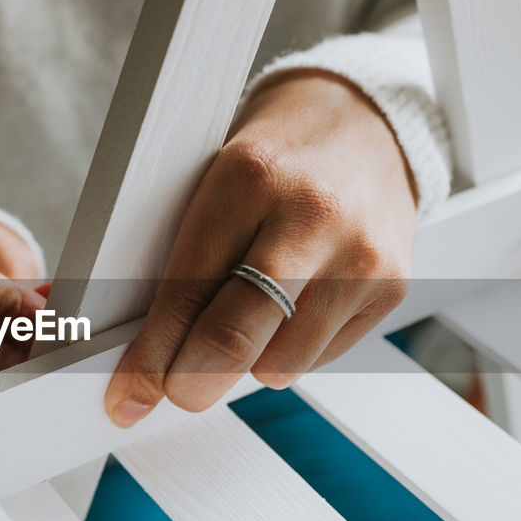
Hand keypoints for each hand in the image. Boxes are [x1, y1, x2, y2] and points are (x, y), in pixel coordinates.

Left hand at [104, 70, 416, 426]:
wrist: (366, 125)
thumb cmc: (275, 163)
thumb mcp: (217, 186)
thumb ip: (185, 263)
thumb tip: (148, 359)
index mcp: (247, 178)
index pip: (184, 293)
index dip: (149, 358)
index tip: (128, 395)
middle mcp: (310, 216)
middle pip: (234, 339)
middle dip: (190, 383)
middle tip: (175, 392)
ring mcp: (358, 256)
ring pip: (279, 364)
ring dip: (248, 364)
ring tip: (248, 321)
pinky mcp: (391, 287)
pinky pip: (319, 358)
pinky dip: (290, 351)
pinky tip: (294, 307)